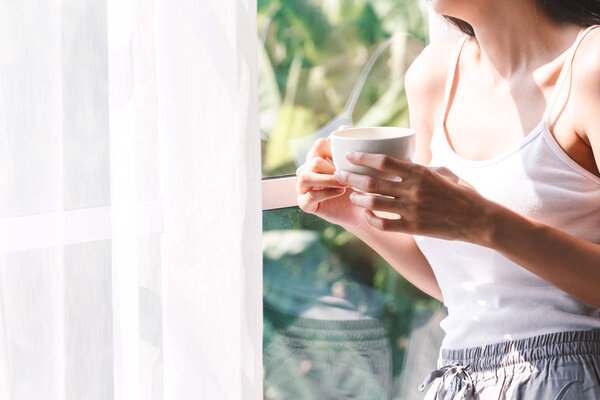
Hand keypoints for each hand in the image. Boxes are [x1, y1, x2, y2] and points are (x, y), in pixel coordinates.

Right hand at [295, 138, 366, 228]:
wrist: (360, 211)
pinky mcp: (304, 204)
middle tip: (349, 175)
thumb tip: (344, 126)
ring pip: (305, 176)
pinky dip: (325, 193)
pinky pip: (308, 197)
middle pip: (313, 160)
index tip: (350, 156)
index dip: (334, 148)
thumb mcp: (358, 166)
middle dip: (332, 167)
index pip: (319, 145)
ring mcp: (303, 188)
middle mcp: (307, 171)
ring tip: (344, 184)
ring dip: (327, 179)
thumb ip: (351, 147)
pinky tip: (340, 192)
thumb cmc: (359, 187)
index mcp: (318, 158)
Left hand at [333, 151, 493, 242]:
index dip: (363, 158)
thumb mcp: (444, 172)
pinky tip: (366, 214)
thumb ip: (421, 168)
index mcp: (420, 172)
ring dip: (358, 199)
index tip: (350, 156)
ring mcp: (412, 210)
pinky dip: (371, 219)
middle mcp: (413, 190)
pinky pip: (384, 224)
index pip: (384, 161)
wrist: (478, 219)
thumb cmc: (462, 193)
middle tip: (339, 175)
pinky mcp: (414, 228)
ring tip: (352, 196)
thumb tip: (403, 162)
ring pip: (374, 203)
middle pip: (372, 182)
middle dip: (350, 178)